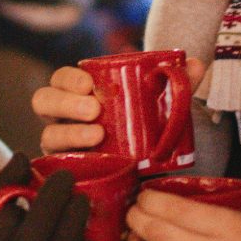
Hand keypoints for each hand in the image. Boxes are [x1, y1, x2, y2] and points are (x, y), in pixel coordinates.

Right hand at [33, 57, 208, 156]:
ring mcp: (63, 147)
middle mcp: (65, 119)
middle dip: (65, 103)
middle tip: (94, 110)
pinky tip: (87, 162)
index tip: (90, 85)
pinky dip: (68, 163)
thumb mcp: (162, 108)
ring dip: (70, 133)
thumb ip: (178, 86)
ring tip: (97, 136)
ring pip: (48, 136)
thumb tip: (197, 64)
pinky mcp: (66, 172)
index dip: (69, 79)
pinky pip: (54, 168)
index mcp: (81, 95)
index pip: (61, 79)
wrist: (148, 177)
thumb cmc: (147, 133)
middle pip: (43, 101)